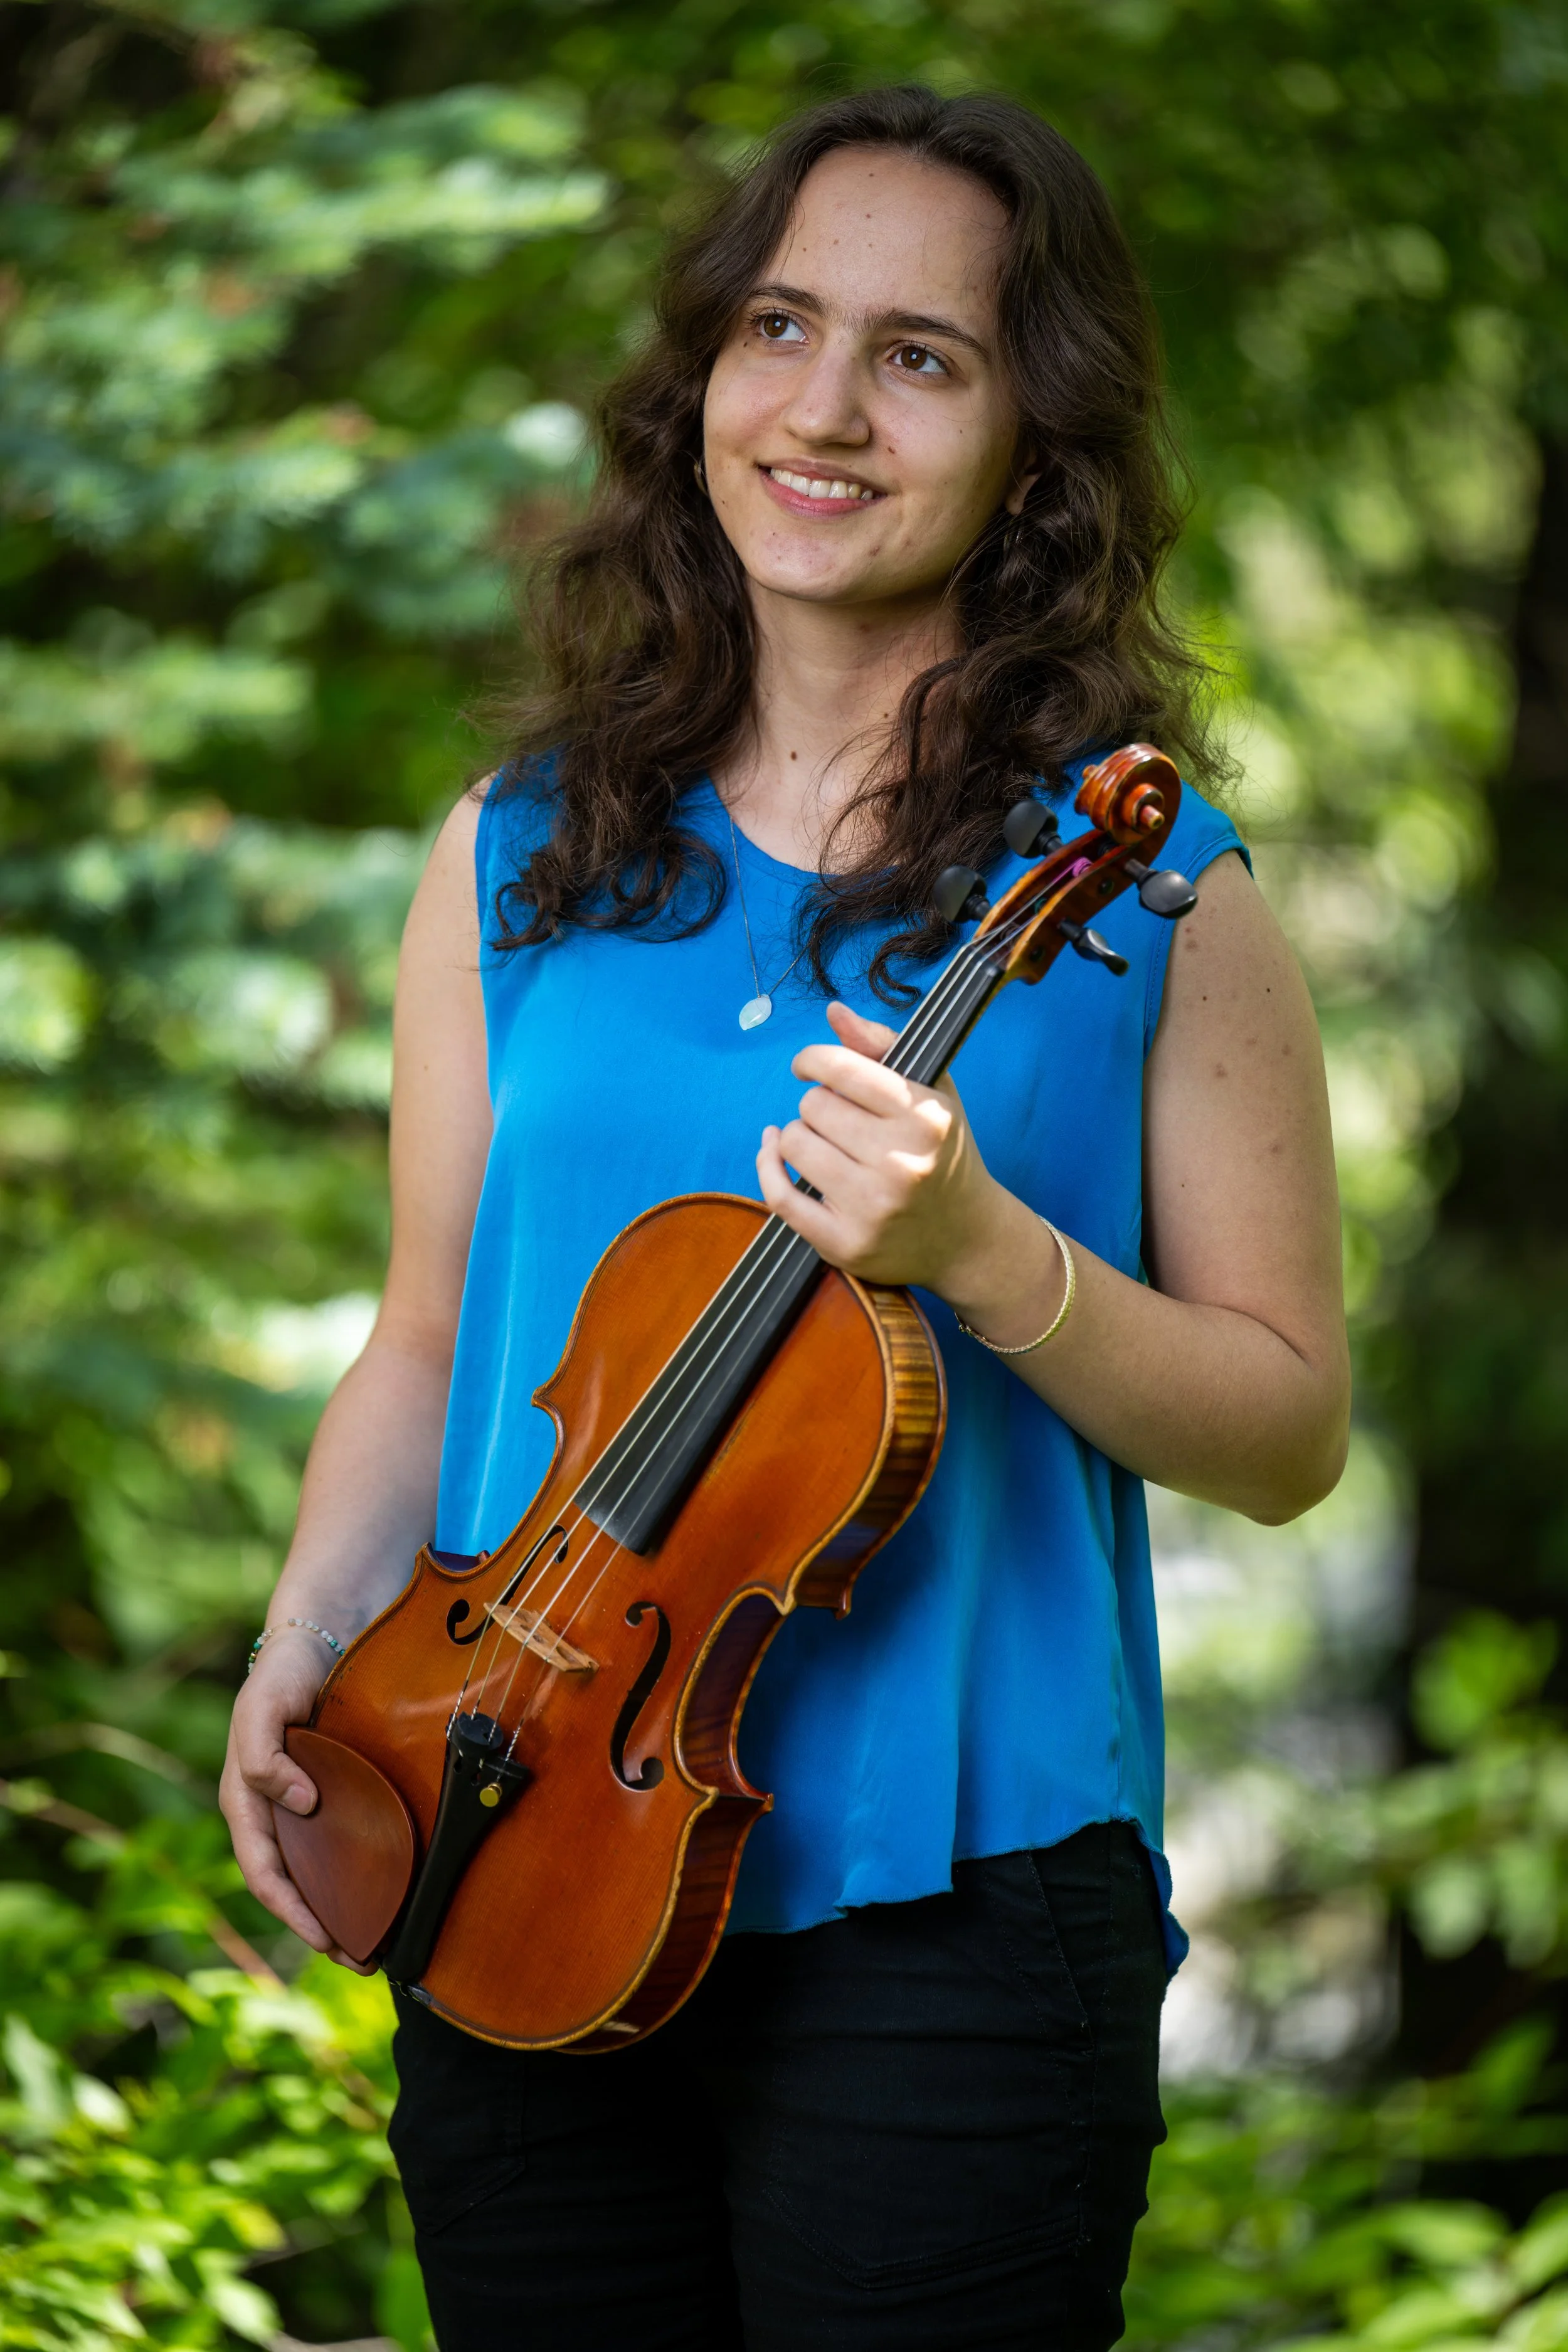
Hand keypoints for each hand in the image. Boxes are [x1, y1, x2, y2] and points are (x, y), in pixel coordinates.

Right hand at [220, 1630, 374, 1973]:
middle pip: (292, 1887)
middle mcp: (270, 1813)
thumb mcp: (262, 1709)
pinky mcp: (327, 1795)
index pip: (266, 1873)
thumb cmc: (280, 1677)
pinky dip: (354, 1877)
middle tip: (363, 1961)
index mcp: (244, 1802)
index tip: (327, 1940)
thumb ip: (266, 1756)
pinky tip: (382, 1893)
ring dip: (340, 1911)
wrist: (315, 1643)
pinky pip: (336, 1846)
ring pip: (315, 1874)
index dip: (293, 1912)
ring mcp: (298, 1807)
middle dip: (322, 1928)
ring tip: (375, 1944)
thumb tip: (298, 1803)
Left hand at [755, 1001, 1006, 1293]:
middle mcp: (902, 1163)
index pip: (842, 1068)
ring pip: (793, 1143)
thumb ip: (883, 1046)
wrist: (966, 1237)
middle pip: (813, 1106)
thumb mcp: (932, 1092)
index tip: (808, 1065)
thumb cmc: (941, 1153)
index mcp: (925, 1118)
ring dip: (799, 1137)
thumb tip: (834, 1012)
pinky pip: (780, 1195)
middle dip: (818, 1106)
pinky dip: (767, 1166)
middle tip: (839, 1121)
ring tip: (825, 1144)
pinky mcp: (846, 1243)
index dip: (813, 1059)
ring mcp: (873, 1207)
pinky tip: (773, 1150)